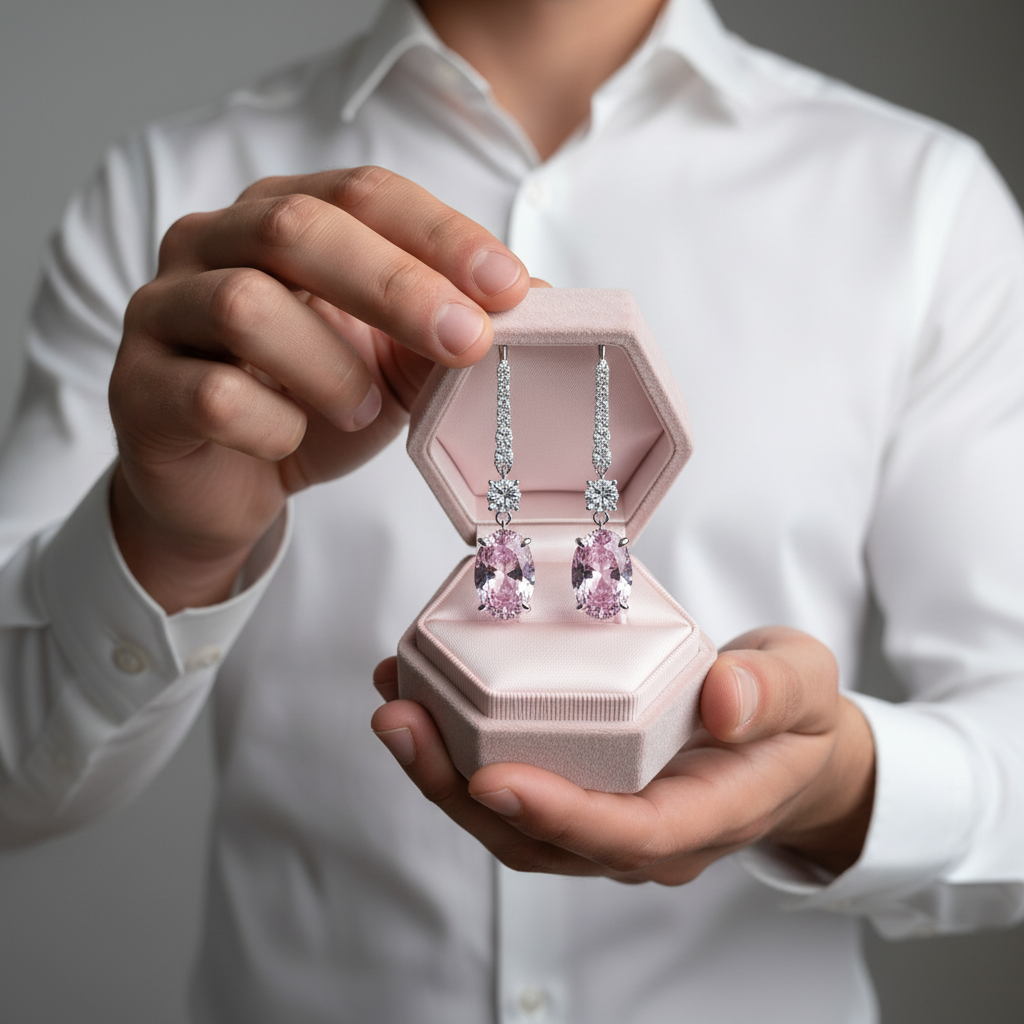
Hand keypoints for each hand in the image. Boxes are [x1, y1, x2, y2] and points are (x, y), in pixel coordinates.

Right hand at [109, 167, 529, 611]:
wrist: (226, 485)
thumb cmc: (311, 407)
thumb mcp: (393, 363)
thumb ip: (446, 325)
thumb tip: (538, 301)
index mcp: (278, 218)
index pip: (361, 192)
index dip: (439, 235)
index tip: (510, 288)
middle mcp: (210, 244)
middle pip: (296, 228)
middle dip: (398, 286)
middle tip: (467, 341)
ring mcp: (162, 310)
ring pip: (244, 305)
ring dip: (329, 366)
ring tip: (364, 411)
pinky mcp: (137, 387)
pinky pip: (210, 394)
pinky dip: (274, 425)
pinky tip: (291, 441)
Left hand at [371, 627, 875, 881]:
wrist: (785, 744)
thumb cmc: (791, 720)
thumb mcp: (805, 686)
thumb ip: (775, 691)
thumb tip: (724, 700)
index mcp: (702, 815)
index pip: (625, 832)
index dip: (556, 814)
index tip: (491, 779)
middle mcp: (641, 832)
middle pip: (540, 837)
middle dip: (460, 790)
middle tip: (403, 721)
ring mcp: (605, 817)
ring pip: (510, 820)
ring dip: (442, 772)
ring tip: (395, 705)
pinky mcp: (579, 789)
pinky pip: (511, 784)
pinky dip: (458, 751)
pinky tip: (422, 700)